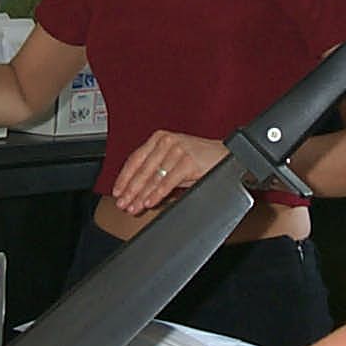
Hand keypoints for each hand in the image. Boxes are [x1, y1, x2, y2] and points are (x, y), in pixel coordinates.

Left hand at [111, 131, 226, 214]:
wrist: (228, 155)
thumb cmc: (200, 160)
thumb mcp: (173, 161)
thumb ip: (156, 170)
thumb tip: (135, 192)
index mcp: (159, 139)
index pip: (135, 159)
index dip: (124, 178)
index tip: (117, 192)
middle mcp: (166, 141)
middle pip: (142, 169)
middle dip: (130, 190)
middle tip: (123, 204)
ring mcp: (177, 149)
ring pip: (153, 177)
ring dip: (141, 195)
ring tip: (134, 207)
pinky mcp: (188, 160)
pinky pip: (168, 181)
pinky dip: (157, 193)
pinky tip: (150, 202)